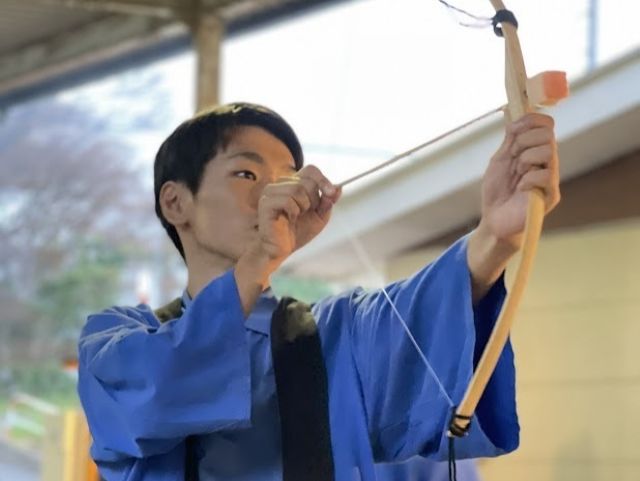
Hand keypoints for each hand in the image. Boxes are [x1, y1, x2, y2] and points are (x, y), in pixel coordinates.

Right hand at [252, 165, 341, 266]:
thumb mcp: (320, 217)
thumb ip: (328, 202)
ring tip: (296, 216)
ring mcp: (271, 192)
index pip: (311, 170)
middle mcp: (281, 184)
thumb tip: (339, 188)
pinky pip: (287, 200)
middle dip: (313, 200)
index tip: (331, 193)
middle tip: (306, 213)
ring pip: (297, 189)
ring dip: (303, 207)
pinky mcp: (266, 202)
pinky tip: (288, 219)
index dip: (323, 180)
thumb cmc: (298, 232)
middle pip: (307, 181)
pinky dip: (293, 212)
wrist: (281, 249)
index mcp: (294, 183)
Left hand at [480, 112, 560, 248]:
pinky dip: (527, 179)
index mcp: (536, 150)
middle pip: (548, 134)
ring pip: (548, 151)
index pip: (546, 124)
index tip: (513, 130)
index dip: (530, 121)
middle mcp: (547, 161)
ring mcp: (551, 178)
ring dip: (525, 160)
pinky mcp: (552, 195)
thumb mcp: (500, 160)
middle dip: (523, 142)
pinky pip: (546, 175)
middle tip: (513, 159)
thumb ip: (510, 139)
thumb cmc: (497, 190)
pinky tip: (521, 189)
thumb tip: (515, 114)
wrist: (494, 218)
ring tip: (517, 175)